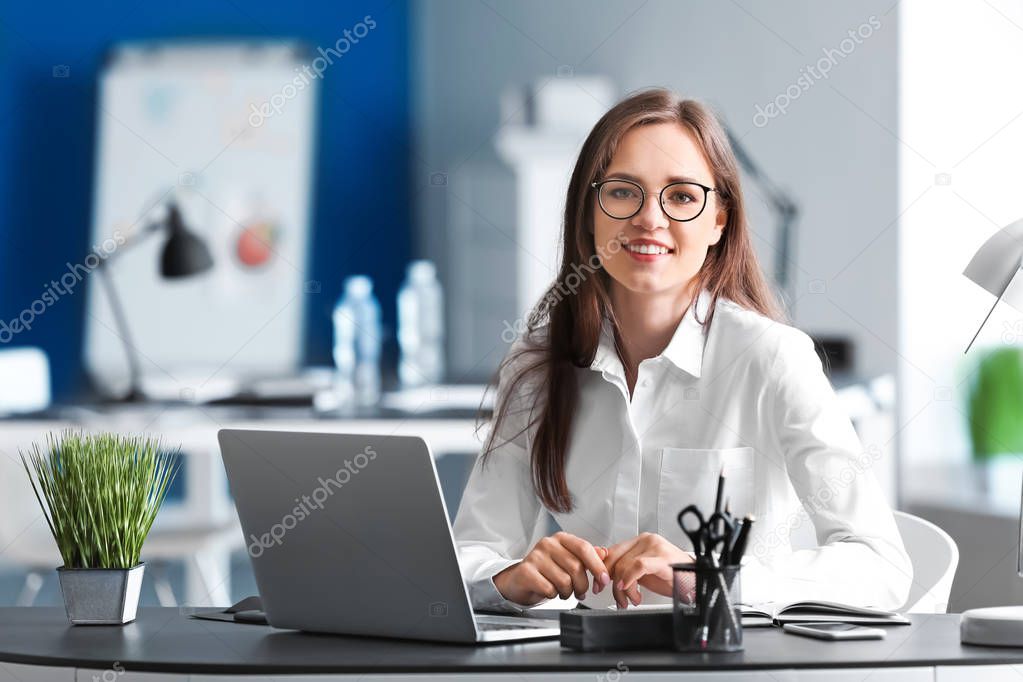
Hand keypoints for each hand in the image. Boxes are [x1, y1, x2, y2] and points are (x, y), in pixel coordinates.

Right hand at [493, 531, 610, 605]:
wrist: (521, 580)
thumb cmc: (547, 570)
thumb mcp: (569, 560)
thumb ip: (587, 556)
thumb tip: (604, 553)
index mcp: (561, 538)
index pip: (584, 548)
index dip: (597, 566)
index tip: (604, 580)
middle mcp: (548, 544)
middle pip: (576, 567)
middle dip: (582, 585)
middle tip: (581, 592)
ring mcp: (535, 556)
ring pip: (564, 581)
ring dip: (568, 592)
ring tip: (563, 591)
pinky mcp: (526, 571)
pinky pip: (550, 589)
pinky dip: (554, 595)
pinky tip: (551, 591)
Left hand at [604, 532, 693, 608]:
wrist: (697, 581)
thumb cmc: (674, 577)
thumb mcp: (644, 574)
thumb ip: (626, 570)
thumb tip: (603, 574)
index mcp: (641, 541)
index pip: (612, 551)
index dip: (602, 569)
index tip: (598, 584)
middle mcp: (647, 540)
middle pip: (616, 560)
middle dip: (611, 583)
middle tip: (617, 597)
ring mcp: (655, 548)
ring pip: (625, 566)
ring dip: (624, 589)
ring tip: (633, 599)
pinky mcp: (663, 559)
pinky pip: (638, 567)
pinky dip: (630, 580)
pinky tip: (631, 591)